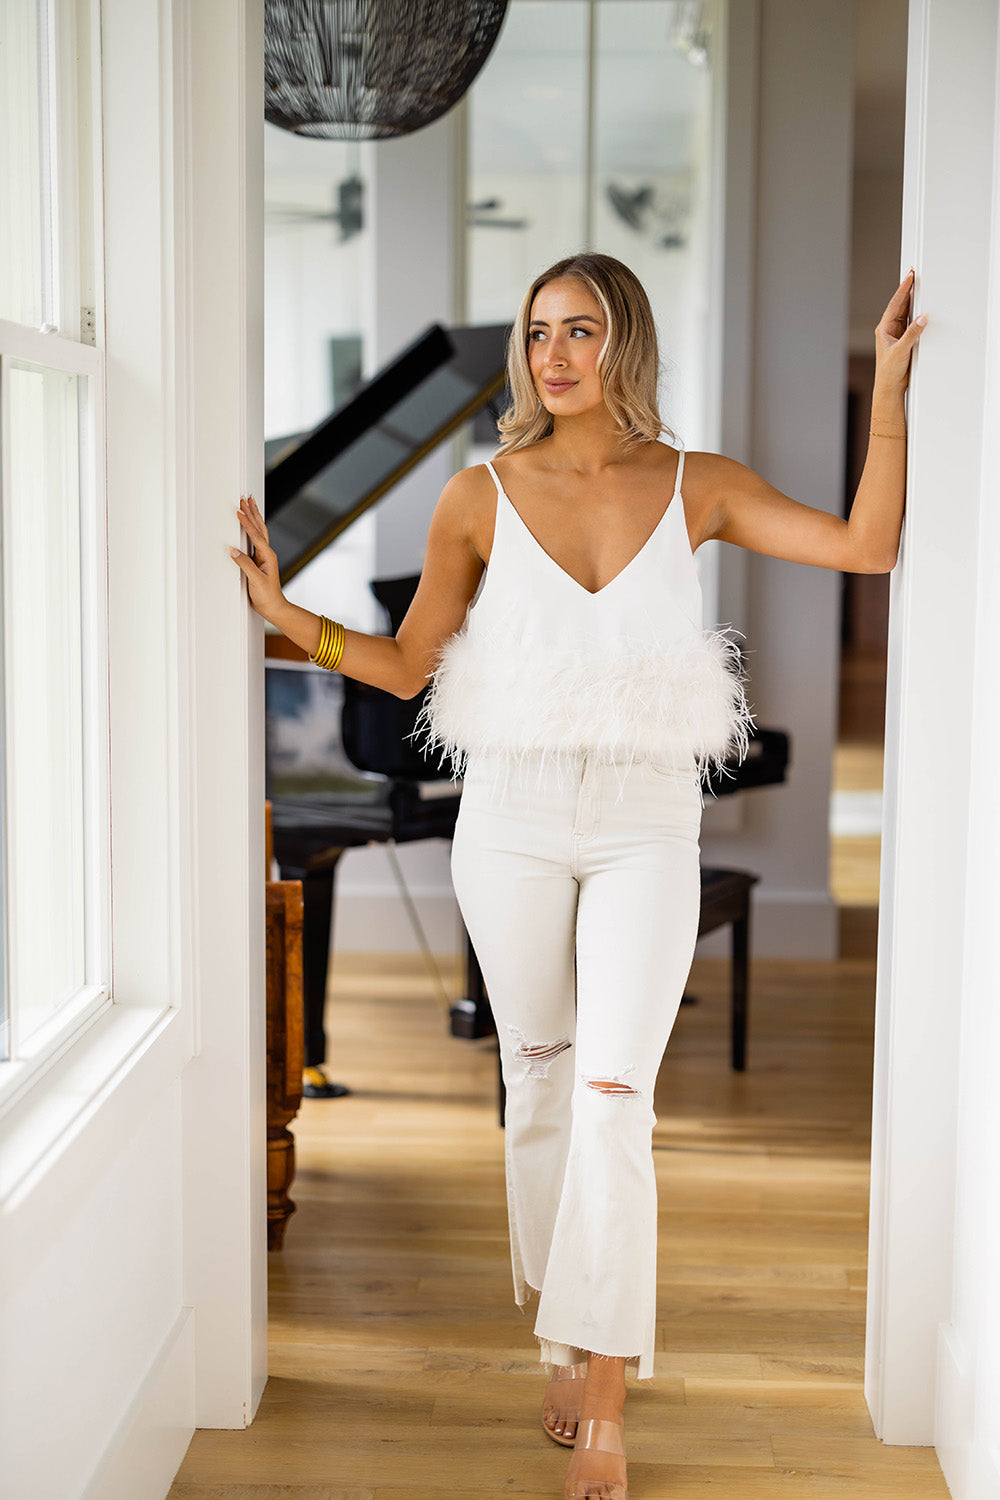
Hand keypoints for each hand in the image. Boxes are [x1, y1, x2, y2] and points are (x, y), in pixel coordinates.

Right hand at [230, 494, 285, 621]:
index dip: (247, 523)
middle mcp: (266, 553)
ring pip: (258, 531)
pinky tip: (248, 525)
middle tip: (246, 497)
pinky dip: (251, 529)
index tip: (239, 511)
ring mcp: (263, 556)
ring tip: (249, 503)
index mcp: (267, 556)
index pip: (255, 535)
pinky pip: (254, 540)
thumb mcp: (255, 580)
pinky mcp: (258, 561)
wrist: (273, 607)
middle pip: (259, 527)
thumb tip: (232, 550)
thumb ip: (245, 564)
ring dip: (253, 517)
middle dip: (252, 512)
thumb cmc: (267, 596)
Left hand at [874, 269, 926, 392]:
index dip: (903, 289)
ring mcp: (896, 334)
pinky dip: (916, 313)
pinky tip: (922, 307)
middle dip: (907, 290)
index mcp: (884, 329)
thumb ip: (912, 334)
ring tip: (918, 286)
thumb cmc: (889, 371)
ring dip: (912, 300)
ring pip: (905, 312)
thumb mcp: (901, 350)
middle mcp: (889, 329)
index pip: (895, 304)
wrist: (890, 387)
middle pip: (900, 305)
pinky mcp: (903, 340)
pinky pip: (911, 322)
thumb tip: (922, 318)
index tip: (910, 276)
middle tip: (914, 275)